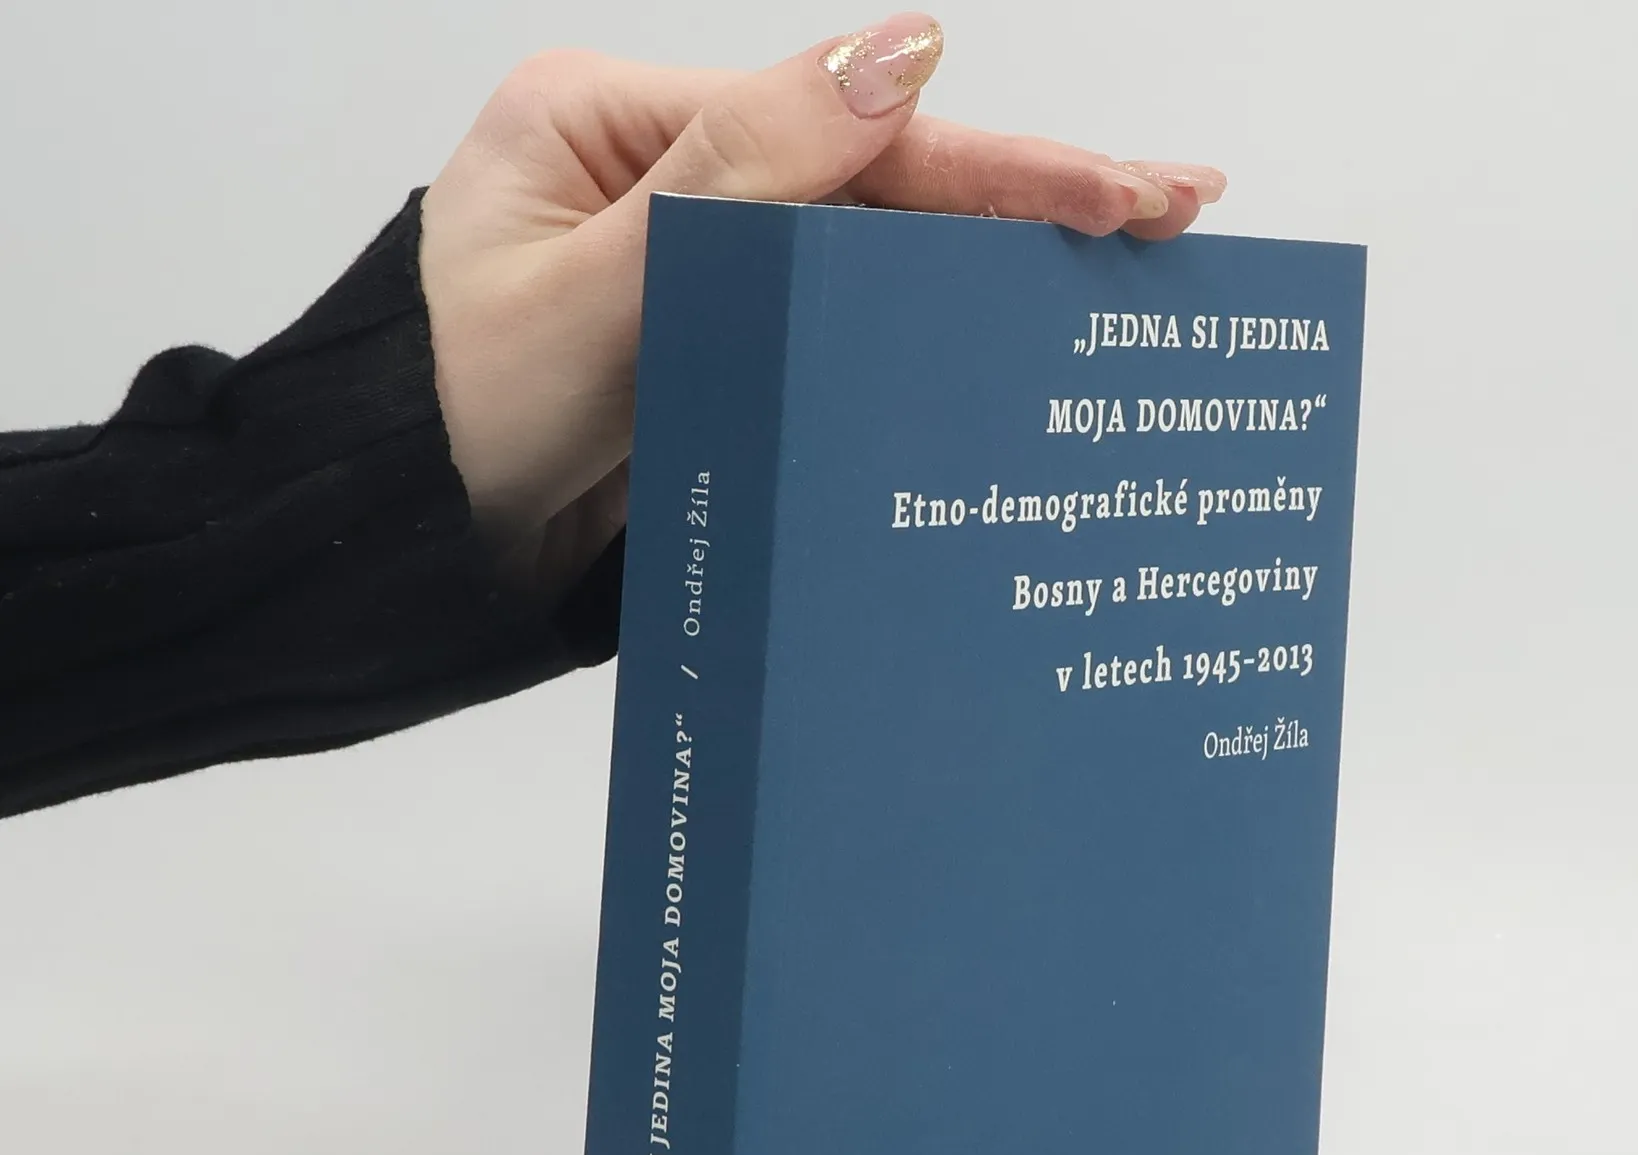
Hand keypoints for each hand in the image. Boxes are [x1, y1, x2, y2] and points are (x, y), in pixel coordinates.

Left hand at [419, 14, 1224, 591]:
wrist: (404, 562)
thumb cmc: (455, 427)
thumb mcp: (593, 296)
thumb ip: (742, 178)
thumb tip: (897, 52)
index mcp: (612, 124)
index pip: (837, 131)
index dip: (984, 164)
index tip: (1111, 191)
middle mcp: (664, 175)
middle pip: (872, 177)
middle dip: (1025, 194)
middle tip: (1177, 204)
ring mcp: (694, 263)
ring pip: (868, 251)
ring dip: (994, 257)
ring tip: (1134, 257)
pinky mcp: (714, 347)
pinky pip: (837, 324)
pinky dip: (929, 327)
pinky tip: (1015, 329)